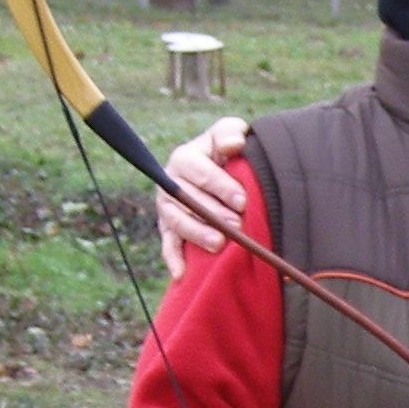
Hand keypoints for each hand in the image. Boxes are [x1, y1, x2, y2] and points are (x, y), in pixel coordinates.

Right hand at [157, 118, 249, 277]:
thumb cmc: (225, 151)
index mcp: (185, 157)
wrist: (215, 169)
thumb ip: (230, 132)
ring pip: (177, 222)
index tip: (242, 201)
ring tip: (219, 244)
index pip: (201, 173)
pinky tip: (180, 274)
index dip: (221, 186)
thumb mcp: (228, 132)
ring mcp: (166, 207)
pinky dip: (173, 259)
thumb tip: (234, 143)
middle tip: (237, 226)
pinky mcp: (167, 228)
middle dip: (214, 214)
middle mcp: (170, 182)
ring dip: (197, 234)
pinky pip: (167, 244)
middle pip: (188, 200)